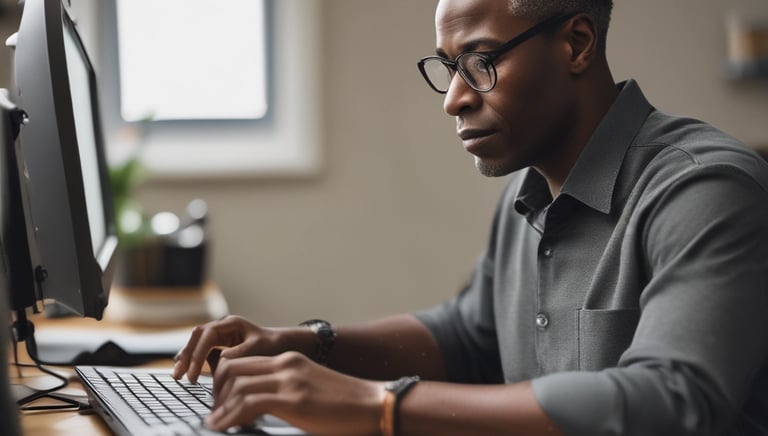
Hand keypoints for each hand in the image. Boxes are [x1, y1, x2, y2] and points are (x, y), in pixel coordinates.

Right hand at [173, 315, 293, 382]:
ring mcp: (221, 335)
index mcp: (231, 324)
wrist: (283, 346)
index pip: (207, 336)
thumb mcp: (258, 350)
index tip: (193, 374)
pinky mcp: (220, 345)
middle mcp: (223, 326)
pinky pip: (202, 350)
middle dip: (187, 355)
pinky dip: (194, 360)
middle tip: (179, 376)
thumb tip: (220, 360)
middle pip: (197, 336)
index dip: (197, 354)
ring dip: (187, 357)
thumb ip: (239, 354)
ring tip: (178, 375)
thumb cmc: (273, 346)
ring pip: (197, 342)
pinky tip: (187, 371)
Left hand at [206, 351, 383, 434]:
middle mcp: (286, 364)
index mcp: (289, 361)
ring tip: (215, 424)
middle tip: (214, 413)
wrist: (373, 404)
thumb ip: (285, 391)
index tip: (219, 403)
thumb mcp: (309, 390)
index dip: (223, 383)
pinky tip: (223, 427)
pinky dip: (229, 416)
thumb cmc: (344, 406)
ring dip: (220, 407)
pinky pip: (248, 403)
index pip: (242, 362)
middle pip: (233, 368)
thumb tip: (257, 408)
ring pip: (236, 385)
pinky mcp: (293, 399)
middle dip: (216, 392)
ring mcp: (290, 380)